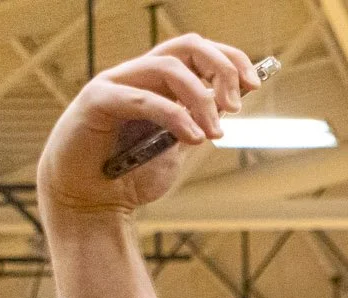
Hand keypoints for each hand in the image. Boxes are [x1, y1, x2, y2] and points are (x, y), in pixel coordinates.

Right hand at [37, 36, 259, 216]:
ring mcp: (116, 84)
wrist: (93, 201)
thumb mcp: (180, 146)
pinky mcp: (98, 101)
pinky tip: (193, 139)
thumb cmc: (133, 174)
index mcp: (159, 82)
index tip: (254, 84)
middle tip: (235, 107)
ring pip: (168, 67)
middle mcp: (138, 75)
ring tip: (213, 135)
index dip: (230, 59)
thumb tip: (233, 104)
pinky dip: (174, 115)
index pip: (198, 51)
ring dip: (201, 100)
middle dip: (221, 70)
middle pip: (187, 46)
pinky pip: (142, 97)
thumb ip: (201, 123)